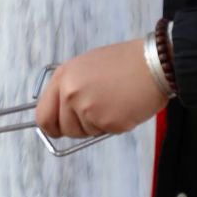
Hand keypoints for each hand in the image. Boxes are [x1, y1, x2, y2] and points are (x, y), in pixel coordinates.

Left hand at [35, 38, 168, 138]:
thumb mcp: (87, 66)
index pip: (43, 115)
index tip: (58, 129)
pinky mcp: (107, 122)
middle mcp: (71, 93)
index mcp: (63, 77)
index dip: (51, 126)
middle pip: (63, 129)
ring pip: (85, 133)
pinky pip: (104, 132)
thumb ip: (70, 87)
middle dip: (77, 128)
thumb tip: (60, 111)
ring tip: (113, 102)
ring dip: (97, 125)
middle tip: (94, 116)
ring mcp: (88, 109)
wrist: (154, 64)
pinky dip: (115, 125)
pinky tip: (124, 106)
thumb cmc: (124, 63)